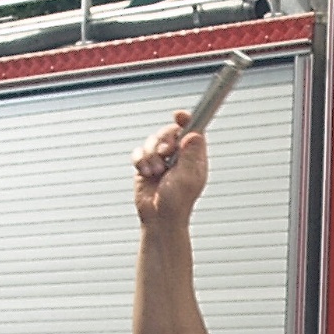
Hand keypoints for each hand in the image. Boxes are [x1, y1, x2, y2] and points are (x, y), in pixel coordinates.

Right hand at [132, 110, 208, 227]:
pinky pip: (138, 152)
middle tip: (165, 153)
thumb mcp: (188, 177)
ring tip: (155, 172)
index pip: (192, 130)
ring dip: (151, 155)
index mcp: (193, 156)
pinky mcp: (145, 165)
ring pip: (151, 141)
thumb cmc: (177, 203)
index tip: (179, 115)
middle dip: (164, 140)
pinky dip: (140, 161)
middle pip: (168, 131)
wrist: (158, 218)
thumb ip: (191, 154)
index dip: (186, 120)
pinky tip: (146, 172)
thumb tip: (195, 134)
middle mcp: (177, 155)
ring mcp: (161, 160)